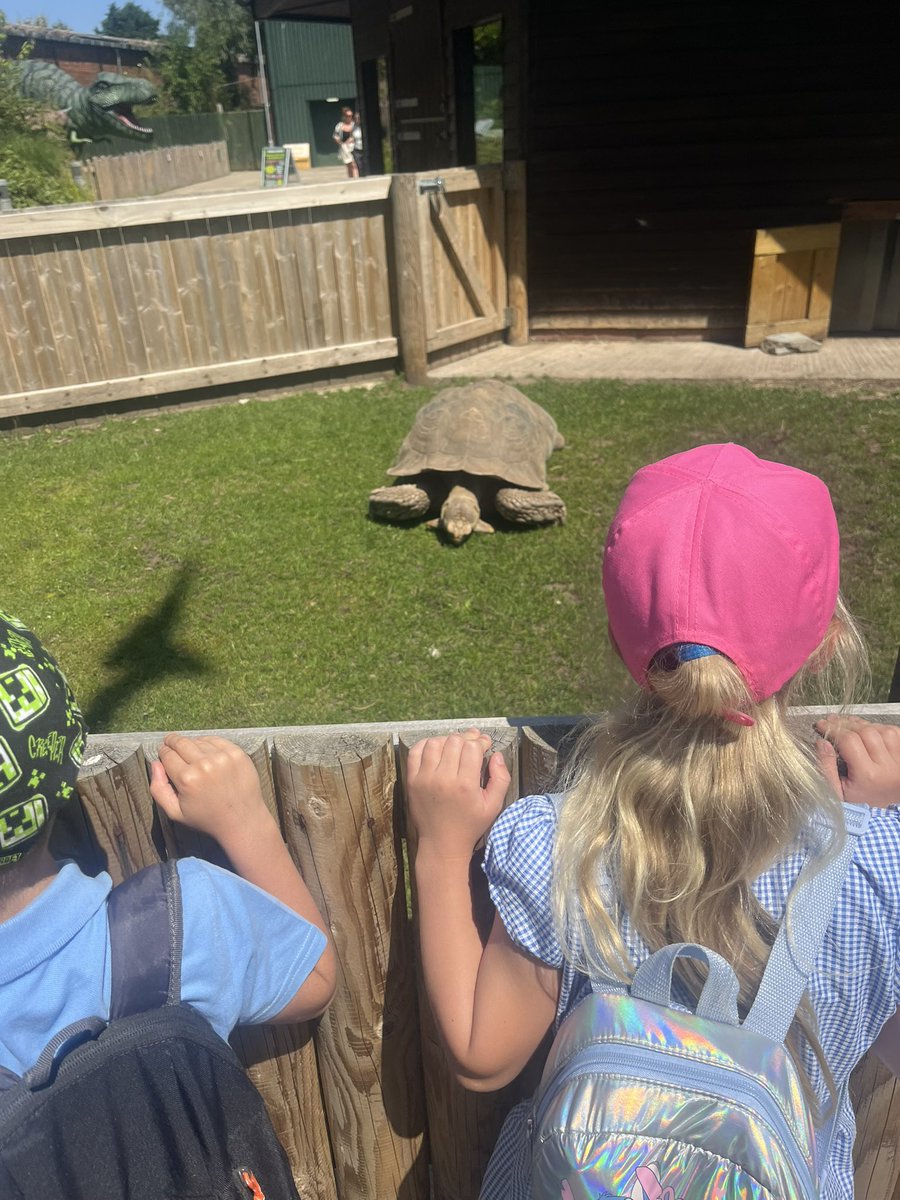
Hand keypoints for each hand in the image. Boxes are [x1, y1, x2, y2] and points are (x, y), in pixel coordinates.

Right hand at [150, 734, 272, 846]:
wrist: (241, 819)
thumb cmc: (206, 818)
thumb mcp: (175, 812)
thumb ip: (158, 788)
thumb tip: (155, 763)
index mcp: (186, 779)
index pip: (167, 754)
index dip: (163, 753)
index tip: (164, 754)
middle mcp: (204, 764)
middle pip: (180, 742)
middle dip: (173, 742)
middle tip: (171, 743)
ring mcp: (222, 757)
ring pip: (198, 740)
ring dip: (192, 744)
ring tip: (192, 755)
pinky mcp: (236, 753)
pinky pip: (215, 740)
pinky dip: (208, 743)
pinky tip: (207, 753)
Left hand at [407, 728, 510, 858]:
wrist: (441, 843)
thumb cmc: (470, 825)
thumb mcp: (493, 806)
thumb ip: (501, 779)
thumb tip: (497, 754)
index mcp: (465, 785)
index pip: (472, 747)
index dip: (481, 741)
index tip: (485, 744)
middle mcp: (443, 779)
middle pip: (454, 742)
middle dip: (467, 738)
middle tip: (473, 743)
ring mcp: (424, 779)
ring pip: (435, 743)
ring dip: (448, 740)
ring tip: (456, 745)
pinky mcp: (412, 781)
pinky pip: (415, 752)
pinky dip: (427, 744)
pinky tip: (437, 747)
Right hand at [814, 716, 899, 807]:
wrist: (884, 811)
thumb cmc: (858, 802)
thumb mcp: (836, 792)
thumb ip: (826, 768)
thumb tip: (822, 742)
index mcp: (867, 775)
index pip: (849, 741)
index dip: (833, 729)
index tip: (821, 725)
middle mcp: (887, 766)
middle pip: (866, 731)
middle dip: (846, 724)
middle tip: (832, 722)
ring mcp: (899, 760)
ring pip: (882, 729)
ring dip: (863, 725)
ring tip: (849, 727)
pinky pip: (894, 732)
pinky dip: (880, 728)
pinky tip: (868, 731)